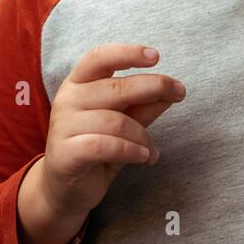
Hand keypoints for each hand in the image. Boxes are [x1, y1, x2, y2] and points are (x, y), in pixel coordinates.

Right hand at [38, 43, 185, 220]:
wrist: (65, 191)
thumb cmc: (97, 148)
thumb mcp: (124, 122)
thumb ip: (143, 105)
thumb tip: (172, 90)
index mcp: (78, 83)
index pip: (99, 57)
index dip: (128, 53)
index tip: (156, 56)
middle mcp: (67, 99)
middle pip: (117, 87)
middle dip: (154, 87)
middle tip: (179, 93)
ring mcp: (63, 126)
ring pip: (117, 121)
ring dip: (144, 137)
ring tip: (152, 151)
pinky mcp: (65, 154)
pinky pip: (106, 146)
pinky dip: (131, 150)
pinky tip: (143, 157)